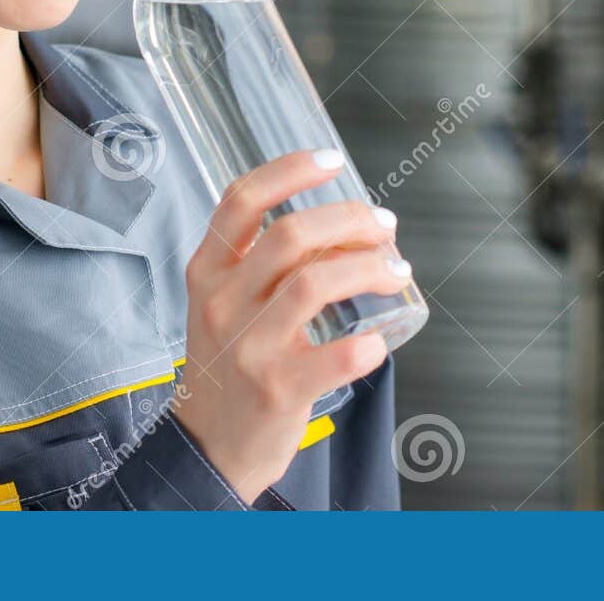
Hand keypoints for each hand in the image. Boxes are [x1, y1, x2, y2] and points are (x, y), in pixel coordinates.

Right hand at [171, 148, 411, 502]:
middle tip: (384, 225)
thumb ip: (263, 263)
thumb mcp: (226, 303)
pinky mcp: (277, 389)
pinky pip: (335, 356)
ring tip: (395, 269)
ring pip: (315, 283)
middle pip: (290, 234)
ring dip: (369, 268)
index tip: (331, 160)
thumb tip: (345, 225)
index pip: (241, 200)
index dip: (290, 170)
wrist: (210, 445)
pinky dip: (367, 344)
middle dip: (350, 219)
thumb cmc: (230, 364)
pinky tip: (379, 340)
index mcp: (208, 272)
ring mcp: (248, 347)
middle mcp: (222, 303)